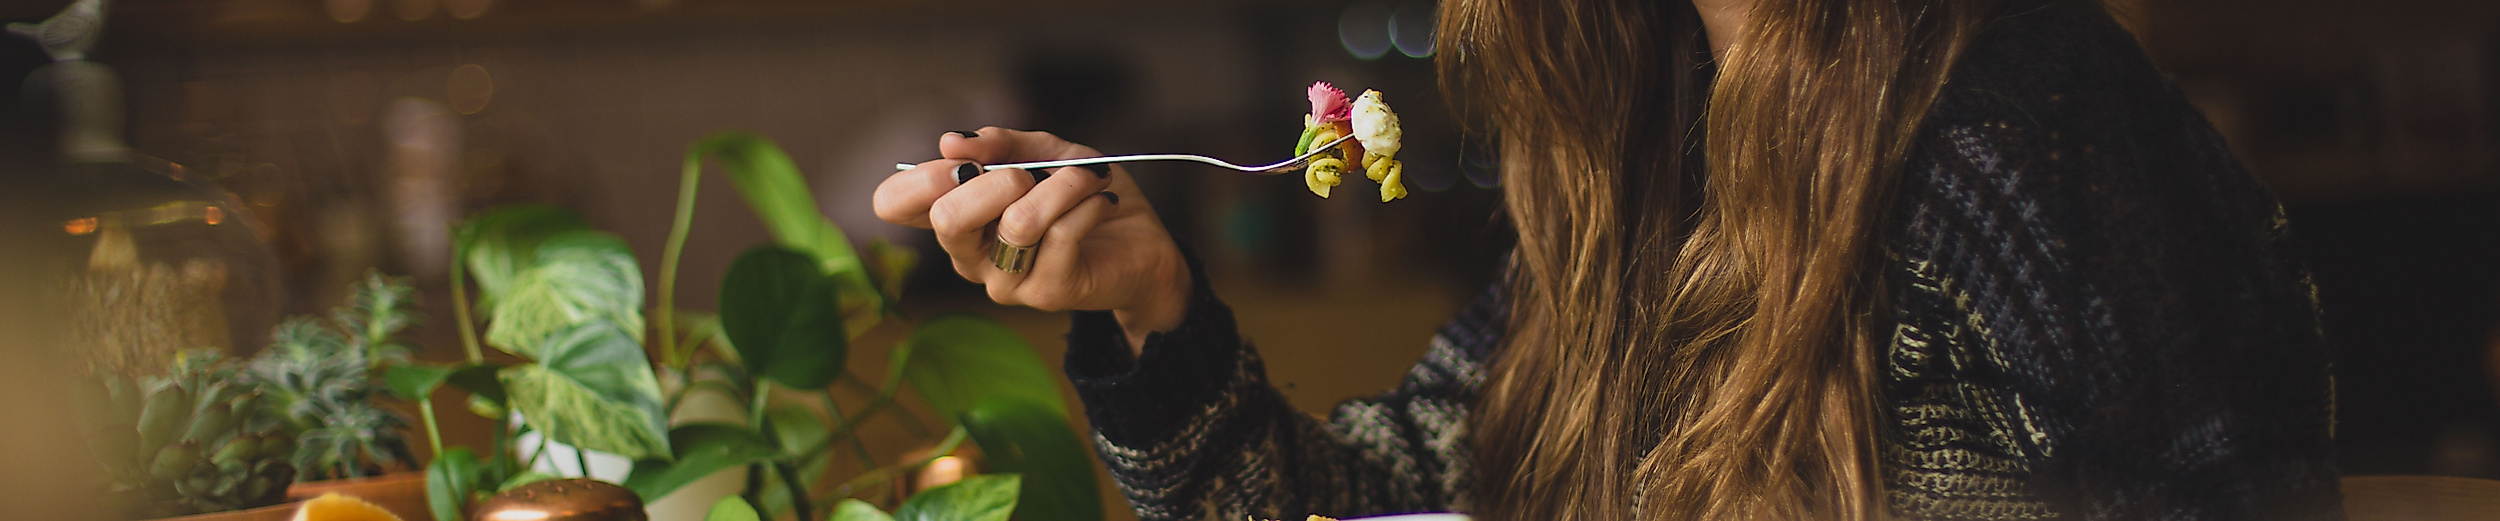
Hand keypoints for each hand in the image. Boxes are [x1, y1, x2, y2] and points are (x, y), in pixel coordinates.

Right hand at [873, 127, 1189, 350]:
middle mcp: (969, 256)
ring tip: (1089, 176)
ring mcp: (1004, 281)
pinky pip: (1062, 234)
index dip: (919, 177)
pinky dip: (1087, 203)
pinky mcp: (1046, 294)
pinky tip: (1102, 200)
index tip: (963, 159)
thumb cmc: (1082, 195)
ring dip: (1062, 185)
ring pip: (1018, 223)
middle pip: (947, 218)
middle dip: (995, 179)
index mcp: (955, 217)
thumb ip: (1001, 143)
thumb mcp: (1044, 153)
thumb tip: (952, 142)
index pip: (893, 204)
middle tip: (1031, 172)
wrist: (1141, 244)